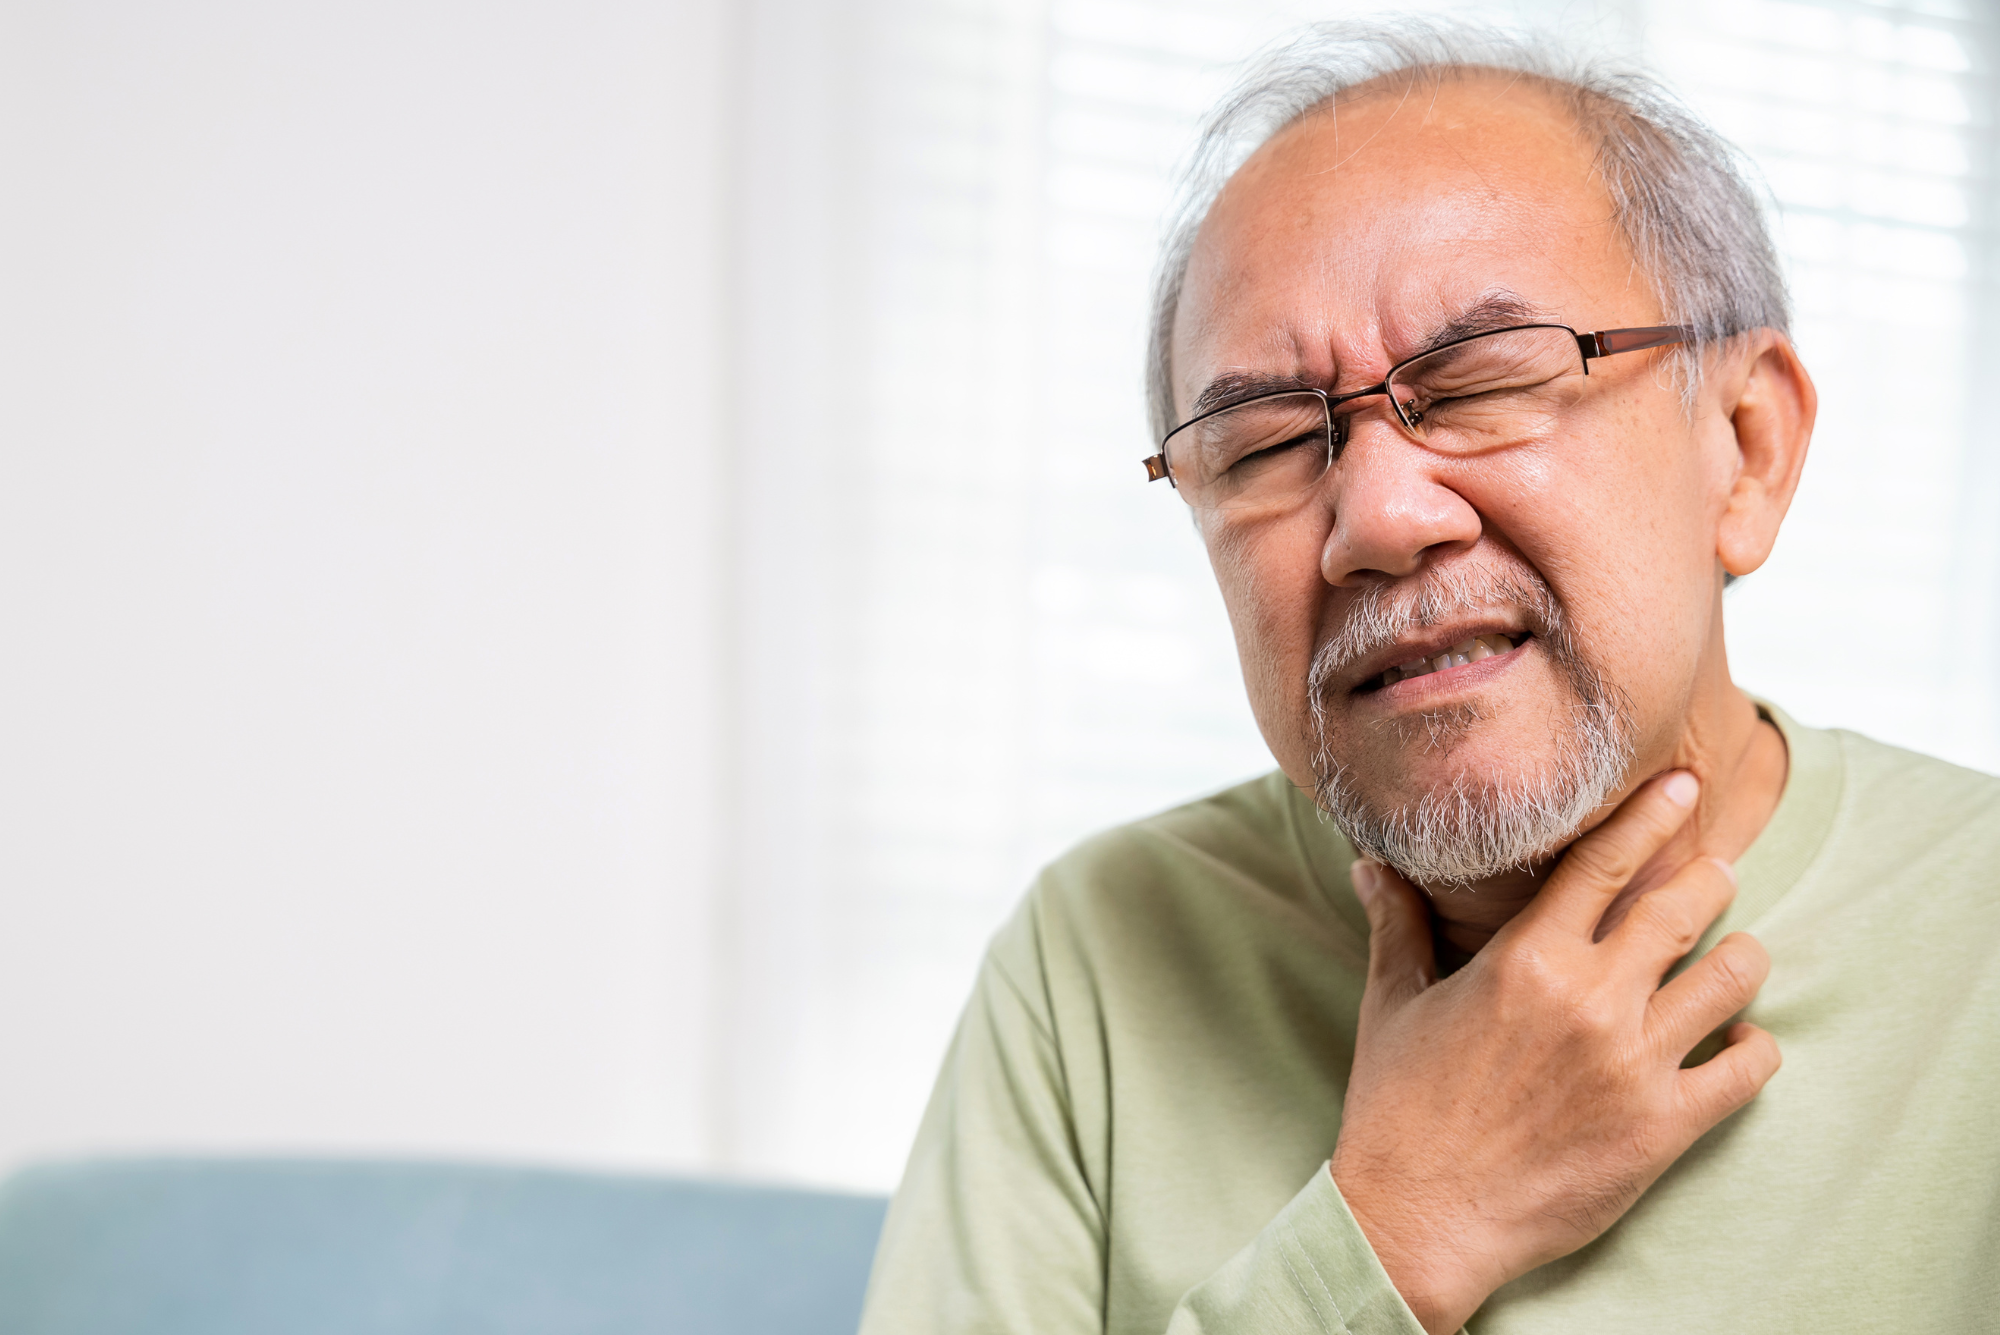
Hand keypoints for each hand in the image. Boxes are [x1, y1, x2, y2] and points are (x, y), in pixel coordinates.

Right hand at [1329, 771, 1781, 1333]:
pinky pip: (1745, 1070)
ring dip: (1743, 957)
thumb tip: (1370, 863)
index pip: (1604, 863)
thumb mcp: (1394, 1004)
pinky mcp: (1662, 1127)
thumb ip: (1398, 925)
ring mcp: (1633, 1064)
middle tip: (1719, 868)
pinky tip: (1742, 1039)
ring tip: (1739, 952)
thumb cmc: (1399, 1108)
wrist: (1418, 1217)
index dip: (1650, 816)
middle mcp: (1589, 1000)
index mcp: (1525, 960)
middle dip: (1711, 876)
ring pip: (1730, 979)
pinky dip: (1754, 1046)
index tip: (1684, 785)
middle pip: (1683, 908)